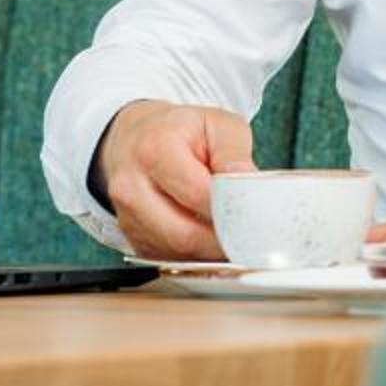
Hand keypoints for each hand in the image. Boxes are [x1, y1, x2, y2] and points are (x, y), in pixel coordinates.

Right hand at [95, 101, 253, 260]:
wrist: (136, 139)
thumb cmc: (179, 133)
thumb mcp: (217, 124)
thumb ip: (235, 153)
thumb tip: (248, 184)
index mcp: (154, 150)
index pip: (198, 195)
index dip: (232, 209)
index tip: (257, 216)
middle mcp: (132, 187)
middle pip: (185, 234)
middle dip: (225, 239)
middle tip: (252, 234)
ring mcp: (127, 218)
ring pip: (179, 254)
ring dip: (212, 252)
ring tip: (233, 233)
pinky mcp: (133, 240)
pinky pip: (171, 260)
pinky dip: (197, 256)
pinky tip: (210, 238)